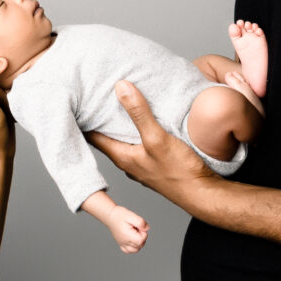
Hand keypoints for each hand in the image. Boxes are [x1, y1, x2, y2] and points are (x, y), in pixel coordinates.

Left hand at [87, 80, 215, 204]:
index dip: (84, 119)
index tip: (78, 102)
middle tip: (95, 97)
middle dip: (100, 119)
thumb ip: (139, 113)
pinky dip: (137, 131)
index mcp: (122, 156)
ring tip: (118, 105)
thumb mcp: (156, 138)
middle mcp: (128, 162)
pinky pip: (140, 144)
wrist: (203, 193)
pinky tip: (145, 122)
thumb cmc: (179, 172)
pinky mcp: (156, 164)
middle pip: (107, 137)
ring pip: (124, 141)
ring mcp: (142, 165)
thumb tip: (121, 87)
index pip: (93, 136)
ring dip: (120, 125)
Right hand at [107, 204, 148, 253]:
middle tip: (136, 228)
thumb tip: (146, 229)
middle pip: (140, 245)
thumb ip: (141, 222)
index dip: (143, 233)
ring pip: (135, 250)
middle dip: (141, 237)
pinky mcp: (121, 243)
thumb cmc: (120, 215)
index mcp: (128, 236)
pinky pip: (128, 251)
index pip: (141, 241)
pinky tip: (132, 239)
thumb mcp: (131, 215)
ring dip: (138, 243)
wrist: (109, 216)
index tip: (139, 227)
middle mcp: (125, 242)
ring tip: (134, 234)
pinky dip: (132, 247)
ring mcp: (122, 244)